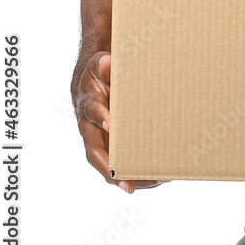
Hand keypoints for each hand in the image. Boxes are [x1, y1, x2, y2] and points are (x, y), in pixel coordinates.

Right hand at [73, 51, 168, 193]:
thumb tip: (108, 63)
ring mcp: (100, 139)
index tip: (110, 124)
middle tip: (126, 181)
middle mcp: (91, 127)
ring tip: (153, 181)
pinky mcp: (111, 144)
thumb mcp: (99, 64)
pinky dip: (134, 172)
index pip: (92, 114)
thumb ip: (103, 65)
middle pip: (96, 152)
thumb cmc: (98, 73)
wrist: (92, 79)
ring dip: (126, 176)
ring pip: (108, 163)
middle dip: (110, 169)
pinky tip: (156, 178)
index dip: (100, 118)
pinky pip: (119, 163)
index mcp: (88, 105)